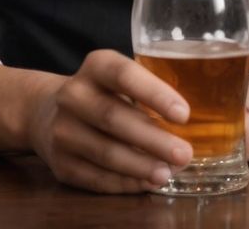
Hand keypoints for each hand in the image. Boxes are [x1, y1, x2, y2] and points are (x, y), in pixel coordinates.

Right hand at [28, 49, 194, 193]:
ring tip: (167, 173)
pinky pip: (95, 178)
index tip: (184, 114)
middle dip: (153, 139)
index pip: (124, 75)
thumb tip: (201, 116)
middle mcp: (73, 95)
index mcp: (96, 66)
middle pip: (114, 118)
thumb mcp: (121, 78)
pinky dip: (124, 183)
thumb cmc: (103, 92)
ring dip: (140, 166)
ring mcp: (62, 131)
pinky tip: (146, 183)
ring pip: (105, 153)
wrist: (46, 112)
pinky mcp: (60, 164)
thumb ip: (150, 89)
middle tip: (185, 153)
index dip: (155, 94)